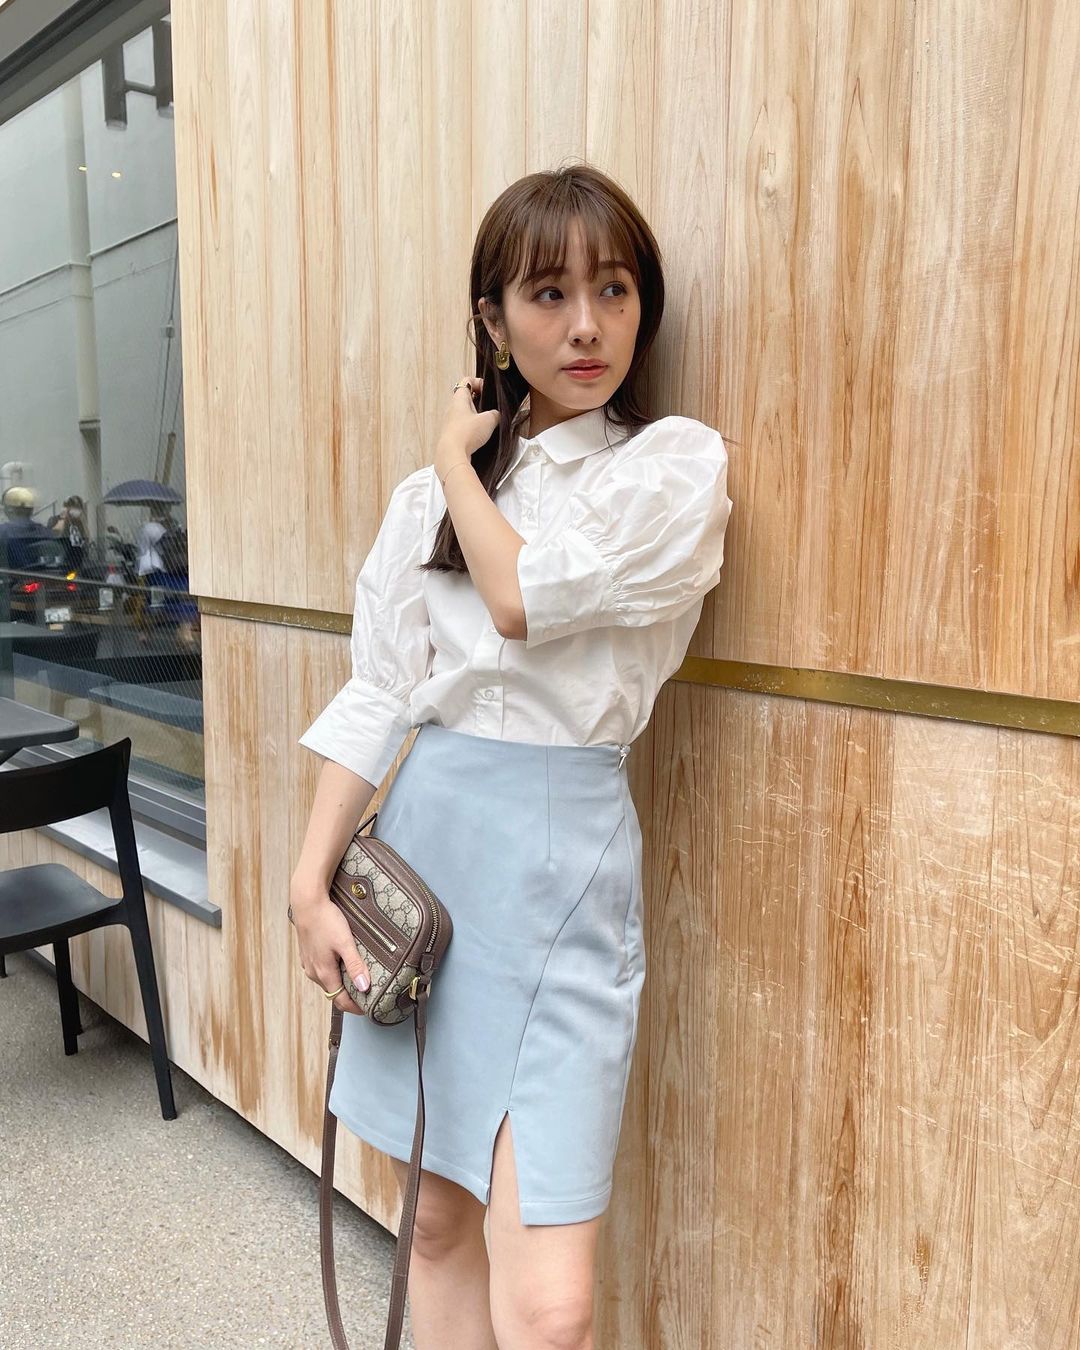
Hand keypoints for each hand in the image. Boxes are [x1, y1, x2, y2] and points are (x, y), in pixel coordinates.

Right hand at [287, 884, 371, 1015]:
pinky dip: (333, 973)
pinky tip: (342, 963)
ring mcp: (308, 963)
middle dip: (349, 996)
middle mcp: (313, 971)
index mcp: (323, 972)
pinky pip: (321, 970)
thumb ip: (355, 965)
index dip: (354, 1007)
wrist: (307, 903)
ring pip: (327, 981)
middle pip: (333, 992)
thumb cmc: (326, 920)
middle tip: (366, 994)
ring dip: (341, 984)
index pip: (340, 1000)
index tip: (367, 1009)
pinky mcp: (307, 954)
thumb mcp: (345, 943)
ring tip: (357, 979)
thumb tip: (364, 988)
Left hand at [436, 376, 499, 468]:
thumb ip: (495, 414)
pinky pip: (463, 427)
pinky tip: (480, 436)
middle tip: (490, 408)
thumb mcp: (488, 420)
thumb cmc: (466, 434)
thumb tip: (496, 415)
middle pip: (465, 398)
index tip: (488, 391)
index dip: (478, 382)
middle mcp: (452, 409)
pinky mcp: (452, 435)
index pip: (466, 381)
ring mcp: (450, 423)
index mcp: (459, 399)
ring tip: (487, 424)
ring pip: (464, 413)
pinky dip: (472, 429)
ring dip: (476, 416)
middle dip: (479, 401)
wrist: (452, 455)